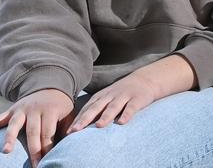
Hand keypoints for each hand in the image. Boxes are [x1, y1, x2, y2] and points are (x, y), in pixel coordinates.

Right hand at [0, 88, 74, 167]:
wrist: (49, 85)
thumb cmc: (60, 107)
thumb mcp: (68, 114)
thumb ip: (68, 128)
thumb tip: (70, 144)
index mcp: (50, 110)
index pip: (47, 132)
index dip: (46, 148)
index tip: (45, 162)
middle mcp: (33, 109)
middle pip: (32, 131)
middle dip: (33, 150)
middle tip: (34, 165)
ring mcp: (20, 109)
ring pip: (14, 125)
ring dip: (9, 138)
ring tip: (6, 152)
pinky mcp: (10, 110)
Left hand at [67, 55, 195, 132]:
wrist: (144, 80)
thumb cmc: (121, 95)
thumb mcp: (107, 99)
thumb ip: (96, 111)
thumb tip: (81, 128)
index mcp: (101, 97)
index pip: (86, 109)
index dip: (77, 120)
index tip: (68, 132)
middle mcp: (110, 96)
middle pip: (95, 108)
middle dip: (85, 119)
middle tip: (75, 130)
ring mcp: (123, 97)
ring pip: (113, 107)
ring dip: (105, 116)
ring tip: (98, 126)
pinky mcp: (137, 99)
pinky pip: (131, 108)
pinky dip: (127, 114)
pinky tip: (122, 123)